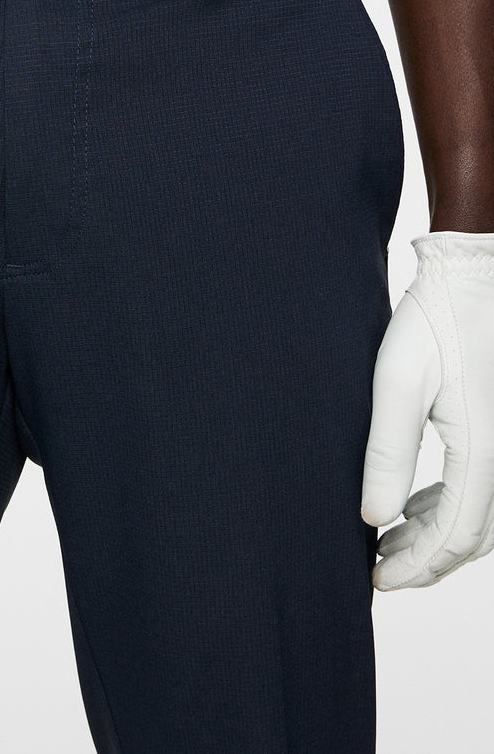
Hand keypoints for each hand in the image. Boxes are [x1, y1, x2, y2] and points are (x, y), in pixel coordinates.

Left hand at [360, 230, 493, 589]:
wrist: (475, 274)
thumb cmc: (435, 319)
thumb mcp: (397, 380)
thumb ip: (388, 451)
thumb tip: (374, 516)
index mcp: (483, 450)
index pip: (454, 536)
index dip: (416, 567)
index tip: (378, 582)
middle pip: (472, 537)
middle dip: (426, 560)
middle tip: (379, 570)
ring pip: (481, 517)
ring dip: (437, 536)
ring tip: (389, 543)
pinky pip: (484, 487)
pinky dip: (451, 507)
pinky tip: (415, 506)